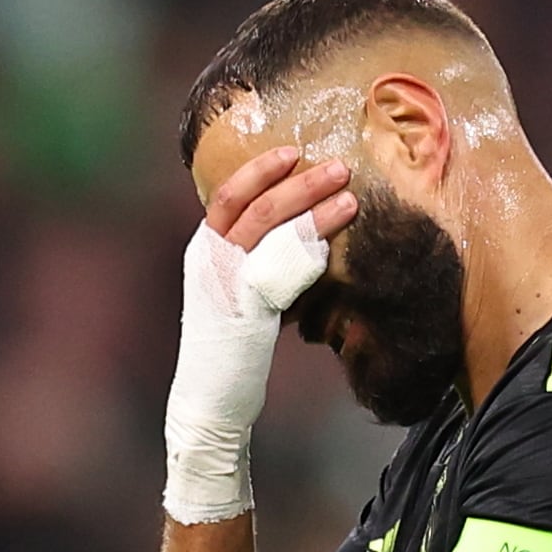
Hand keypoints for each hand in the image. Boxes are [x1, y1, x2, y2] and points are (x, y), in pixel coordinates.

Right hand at [164, 146, 358, 523]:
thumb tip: (301, 234)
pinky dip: (311, 247)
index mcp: (203, 252)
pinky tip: (337, 237)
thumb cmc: (231, 349)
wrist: (210, 400)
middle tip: (335, 166)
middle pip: (253, 205)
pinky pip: (283, 267)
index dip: (259, 169)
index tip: (293, 151)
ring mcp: (224, 283)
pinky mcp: (245, 309)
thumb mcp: (237, 294)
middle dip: (296, 181)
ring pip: (269, 229)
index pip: (228, 196)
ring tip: (348, 192)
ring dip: (311, 205)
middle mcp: (208, 261)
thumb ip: (258, 262)